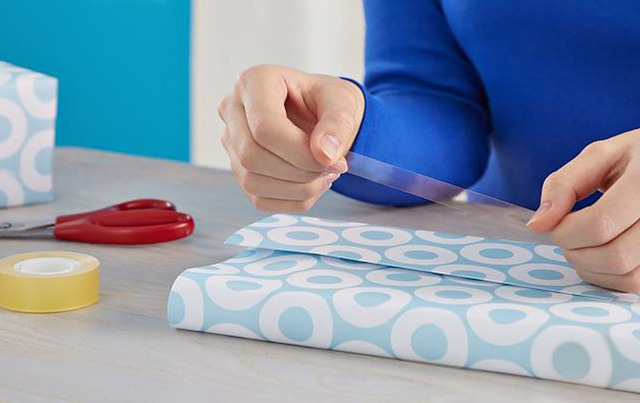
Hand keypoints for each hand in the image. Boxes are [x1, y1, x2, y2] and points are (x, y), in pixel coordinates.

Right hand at [218, 65, 364, 212]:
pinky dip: (294, 199)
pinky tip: (313, 183)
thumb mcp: (343, 102)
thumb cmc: (328, 102)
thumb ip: (338, 124)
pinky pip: (260, 199)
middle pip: (251, 156)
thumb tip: (324, 154)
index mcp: (254, 82)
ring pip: (252, 182)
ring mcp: (232, 143)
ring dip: (298, 189)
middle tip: (332, 168)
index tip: (336, 160)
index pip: (264, 128)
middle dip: (300, 172)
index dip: (301, 152)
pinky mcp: (240, 170)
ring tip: (326, 174)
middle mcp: (233, 110)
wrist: (323, 116)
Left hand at [528, 129, 639, 292]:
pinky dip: (608, 277)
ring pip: (626, 276)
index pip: (599, 224)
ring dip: (590, 267)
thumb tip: (537, 225)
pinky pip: (635, 284)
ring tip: (584, 243)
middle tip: (569, 234)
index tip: (557, 222)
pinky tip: (601, 254)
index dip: (566, 231)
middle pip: (613, 256)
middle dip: (576, 251)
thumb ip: (564, 185)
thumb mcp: (600, 156)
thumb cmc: (635, 160)